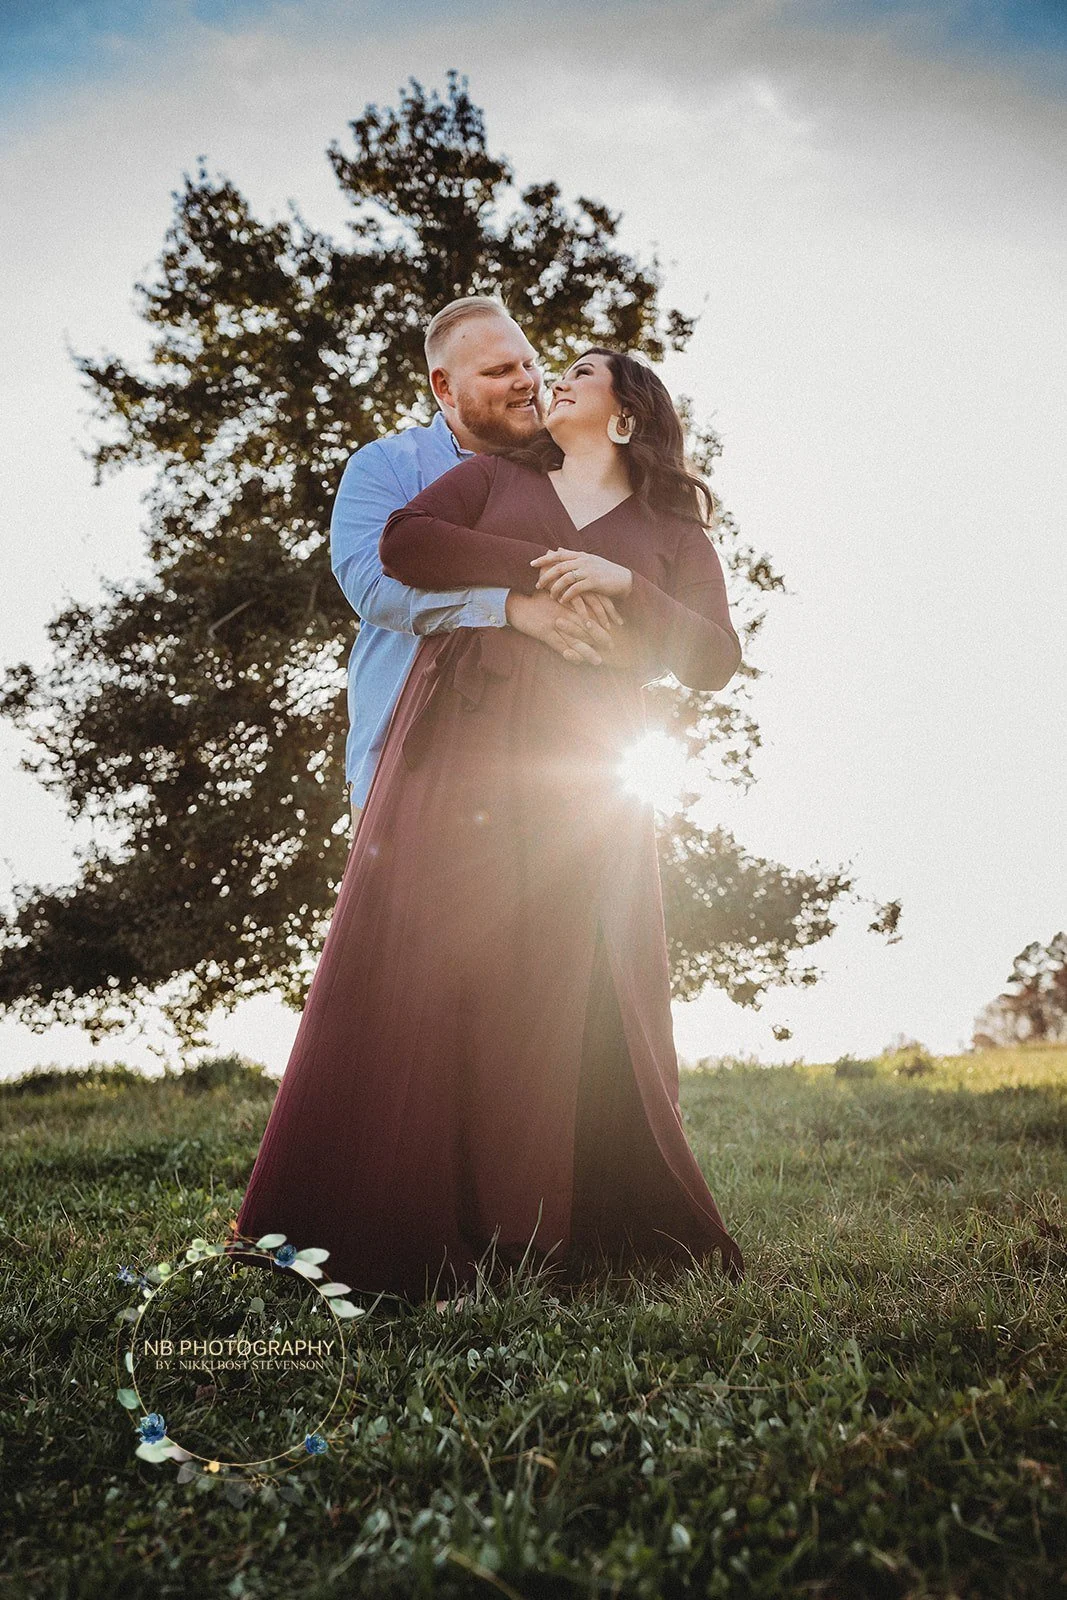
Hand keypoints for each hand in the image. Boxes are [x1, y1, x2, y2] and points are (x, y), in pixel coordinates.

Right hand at [505, 589, 619, 665]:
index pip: (592, 609)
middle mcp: (565, 612)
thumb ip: (570, 596)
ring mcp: (555, 623)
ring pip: (575, 639)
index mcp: (569, 601)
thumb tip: (584, 600)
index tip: (615, 626)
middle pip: (587, 626)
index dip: (605, 617)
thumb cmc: (535, 598)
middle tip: (612, 647)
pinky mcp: (545, 632)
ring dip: (587, 651)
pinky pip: (559, 645)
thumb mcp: (554, 593)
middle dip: (600, 637)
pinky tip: (577, 660)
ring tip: (598, 660)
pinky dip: (568, 654)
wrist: (515, 603)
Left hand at [530, 547, 633, 603]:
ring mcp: (588, 570)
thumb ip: (572, 556)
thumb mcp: (588, 560)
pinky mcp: (594, 581)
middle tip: (537, 585)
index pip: (558, 554)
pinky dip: (567, 595)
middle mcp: (583, 560)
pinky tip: (562, 601)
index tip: (531, 563)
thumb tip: (557, 549)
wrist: (624, 579)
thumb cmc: (605, 572)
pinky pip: (576, 588)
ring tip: (550, 596)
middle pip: (559, 566)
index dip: (544, 558)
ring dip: (556, 588)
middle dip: (546, 576)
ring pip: (566, 578)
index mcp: (581, 555)